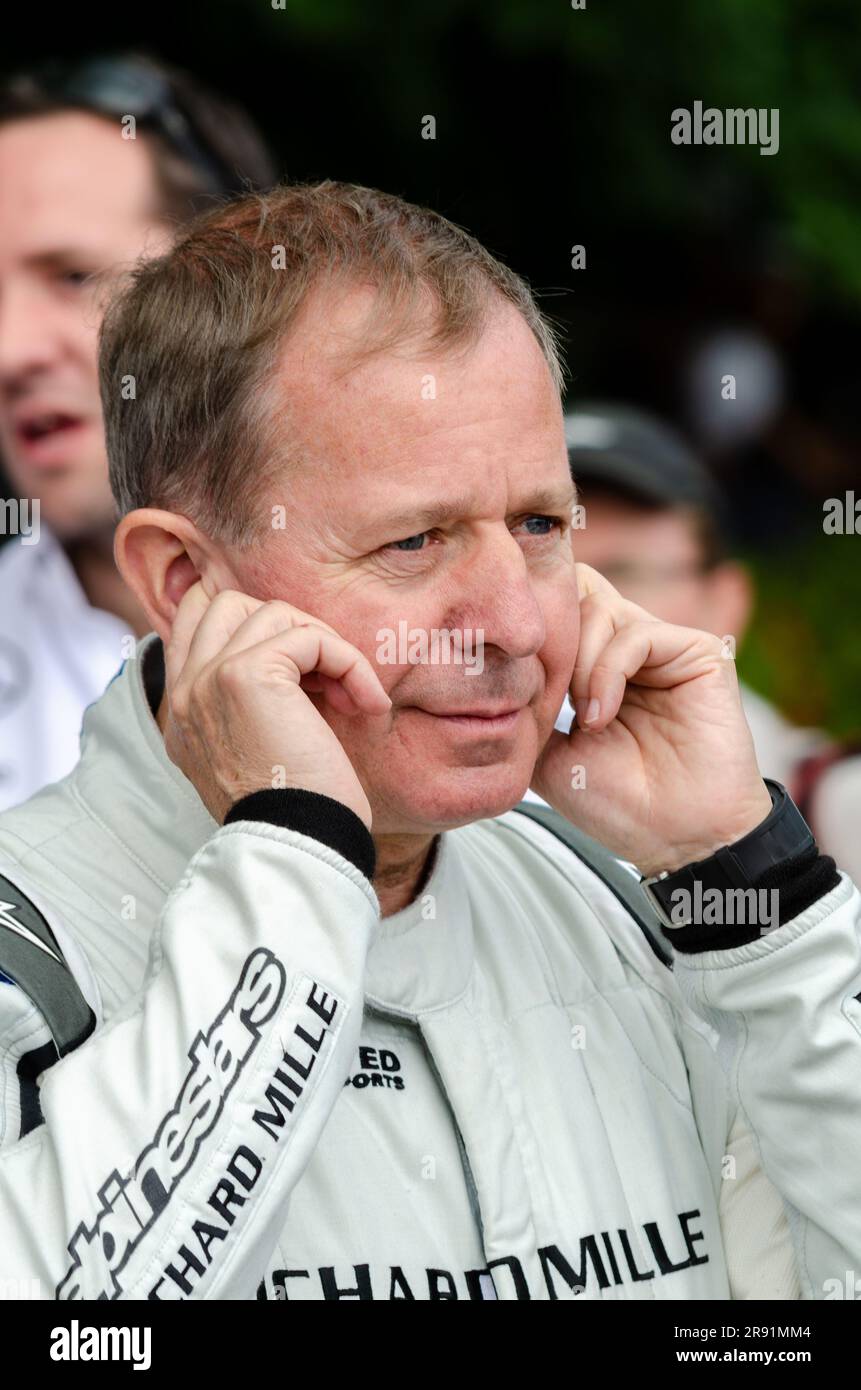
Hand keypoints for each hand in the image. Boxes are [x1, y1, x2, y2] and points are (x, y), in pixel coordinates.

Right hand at [163, 583, 390, 827]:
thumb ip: (253, 708)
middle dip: (289, 628)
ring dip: (327, 648)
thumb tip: (297, 663)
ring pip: (274, 614)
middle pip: (229, 603)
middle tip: (327, 678)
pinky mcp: (245, 676)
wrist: (298, 848)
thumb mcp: (263, 755)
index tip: (306, 664)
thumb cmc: (299, 814)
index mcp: (184, 714)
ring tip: (351, 698)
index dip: (252, 623)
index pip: (196, 622)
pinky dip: (349, 663)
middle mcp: (185, 693)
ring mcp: (208, 680)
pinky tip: (366, 704)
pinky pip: (309, 638)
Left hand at [531, 564, 772, 876]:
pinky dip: (606, 673)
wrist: (678, 840)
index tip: (509, 677)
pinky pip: (636, 633)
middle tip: (549, 700)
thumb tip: (485, 670)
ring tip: (584, 721)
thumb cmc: (616, 802)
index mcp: (596, 661)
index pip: (557, 604)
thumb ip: (524, 704)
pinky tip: (601, 716)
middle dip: (552, 642)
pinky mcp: (698, 652)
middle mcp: (629, 644)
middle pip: (574, 590)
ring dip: (578, 666)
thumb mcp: (544, 752)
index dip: (527, 629)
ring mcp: (664, 645)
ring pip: (599, 609)